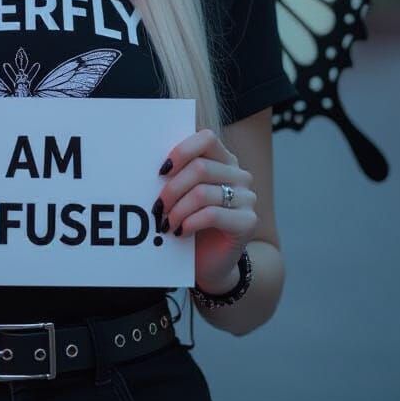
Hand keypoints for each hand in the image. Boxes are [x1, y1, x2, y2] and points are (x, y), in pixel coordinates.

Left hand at [153, 128, 255, 292]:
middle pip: (200, 168)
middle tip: (158, 207)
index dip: (182, 151)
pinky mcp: (248, 222)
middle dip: (172, 188)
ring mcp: (247, 198)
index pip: (206, 138)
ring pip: (203, 193)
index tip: (161, 171)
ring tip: (166, 223)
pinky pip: (212, 214)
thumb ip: (176, 173)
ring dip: (178, 209)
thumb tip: (151, 161)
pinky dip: (190, 222)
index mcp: (224, 159)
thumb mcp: (183, 193)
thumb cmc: (191, 222)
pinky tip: (181, 231)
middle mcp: (239, 175)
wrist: (210, 262)